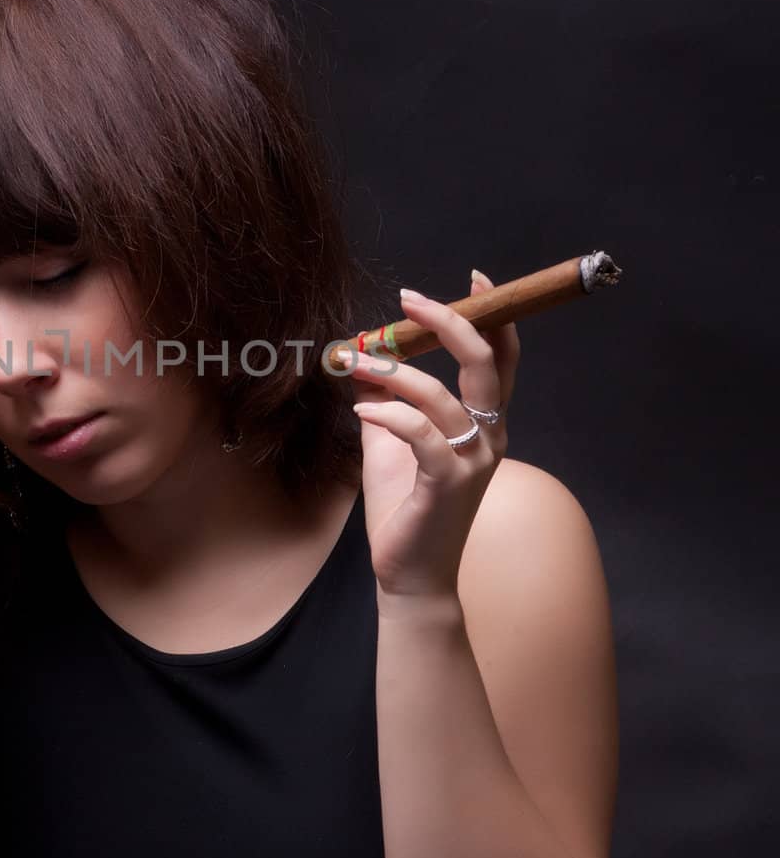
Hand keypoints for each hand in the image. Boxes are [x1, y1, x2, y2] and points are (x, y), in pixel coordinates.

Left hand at [338, 269, 519, 598]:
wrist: (410, 575)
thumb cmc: (405, 509)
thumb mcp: (388, 444)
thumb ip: (383, 400)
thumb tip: (363, 355)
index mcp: (483, 425)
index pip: (500, 360)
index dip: (492, 318)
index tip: (472, 282)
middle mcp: (489, 438)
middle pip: (485, 364)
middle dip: (451, 323)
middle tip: (410, 299)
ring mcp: (472, 461)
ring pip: (443, 396)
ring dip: (395, 371)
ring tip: (356, 360)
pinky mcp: (448, 483)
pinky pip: (422, 434)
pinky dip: (390, 414)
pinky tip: (361, 410)